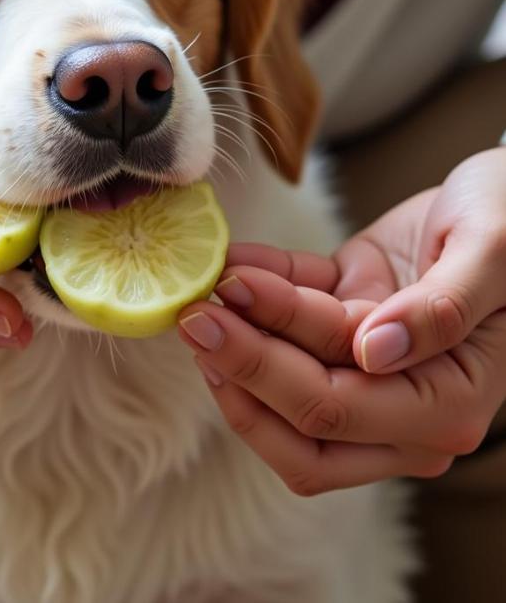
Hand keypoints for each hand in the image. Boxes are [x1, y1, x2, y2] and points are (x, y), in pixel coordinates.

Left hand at [176, 147, 505, 492]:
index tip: (215, 317)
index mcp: (447, 402)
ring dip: (240, 339)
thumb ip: (441, 310)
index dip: (264, 369)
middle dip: (240, 368)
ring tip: (200, 295)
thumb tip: (374, 354)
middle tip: (193, 318)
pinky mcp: (351, 318)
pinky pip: (295, 316)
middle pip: (301, 414)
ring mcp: (371, 363)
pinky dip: (260, 289)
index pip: (336, 410)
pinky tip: (229, 263)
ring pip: (287, 381)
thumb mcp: (490, 254)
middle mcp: (404, 401)